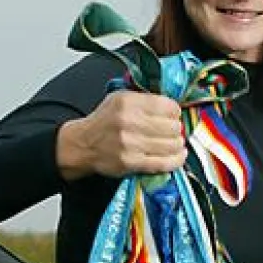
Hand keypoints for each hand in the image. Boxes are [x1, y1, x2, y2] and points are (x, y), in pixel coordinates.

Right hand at [56, 90, 185, 179]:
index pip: (168, 106)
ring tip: (175, 144)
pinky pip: (163, 163)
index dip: (175, 112)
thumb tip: (173, 108)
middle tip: (173, 132)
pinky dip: (176, 160)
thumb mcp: (120, 99)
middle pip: (172, 127)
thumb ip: (145, 100)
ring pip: (171, 145)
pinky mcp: (131, 162)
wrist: (83, 144)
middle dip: (177, 129)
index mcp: (128, 102)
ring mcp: (130, 143)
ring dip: (177, 145)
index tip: (173, 116)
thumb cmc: (104, 122)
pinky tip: (179, 156)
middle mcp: (129, 121)